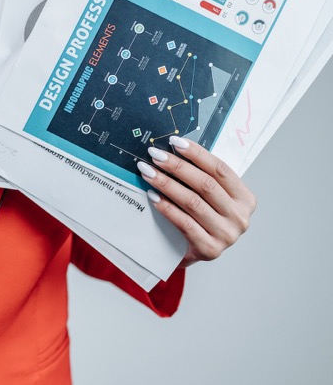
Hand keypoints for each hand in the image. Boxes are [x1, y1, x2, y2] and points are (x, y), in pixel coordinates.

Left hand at [137, 136, 256, 267]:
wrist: (197, 252)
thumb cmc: (203, 218)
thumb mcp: (210, 197)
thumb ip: (201, 177)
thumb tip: (174, 150)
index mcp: (245, 199)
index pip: (220, 170)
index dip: (197, 154)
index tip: (175, 142)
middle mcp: (240, 217)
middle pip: (205, 184)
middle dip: (177, 166)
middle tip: (155, 155)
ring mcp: (227, 235)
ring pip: (193, 202)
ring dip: (167, 184)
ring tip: (148, 172)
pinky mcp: (210, 249)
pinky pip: (184, 223)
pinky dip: (167, 208)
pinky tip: (153, 197)